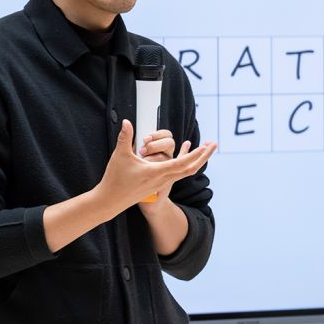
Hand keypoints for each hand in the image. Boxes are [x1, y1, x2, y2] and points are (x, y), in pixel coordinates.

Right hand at [97, 120, 216, 212]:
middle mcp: (162, 179)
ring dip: (196, 160)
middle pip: (189, 169)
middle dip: (203, 156)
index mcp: (156, 172)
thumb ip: (125, 137)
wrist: (110, 201)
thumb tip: (127, 121)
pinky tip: (185, 156)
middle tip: (213, 145)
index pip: (181, 163)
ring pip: (184, 172)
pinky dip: (184, 164)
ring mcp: (161, 183)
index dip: (194, 155)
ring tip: (205, 150)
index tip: (205, 147)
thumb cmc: (115, 179)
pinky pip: (177, 174)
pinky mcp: (158, 185)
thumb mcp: (120, 156)